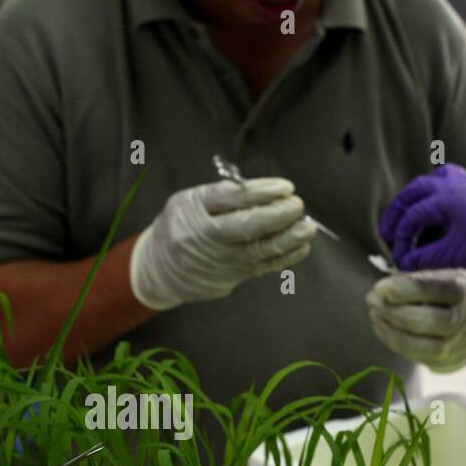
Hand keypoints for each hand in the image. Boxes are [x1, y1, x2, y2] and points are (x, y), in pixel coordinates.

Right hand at [130, 178, 316, 311]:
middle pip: (245, 226)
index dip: (261, 192)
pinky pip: (261, 267)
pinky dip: (284, 257)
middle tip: (297, 205)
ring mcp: (217, 261)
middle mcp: (203, 237)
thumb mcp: (189, 202)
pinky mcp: (229, 278)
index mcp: (191, 210)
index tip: (285, 187)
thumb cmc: (180, 227)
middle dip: (277, 215)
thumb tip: (266, 192)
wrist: (158, 270)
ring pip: (257, 250)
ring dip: (287, 239)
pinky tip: (301, 246)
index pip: (230, 198)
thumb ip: (222, 195)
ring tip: (307, 227)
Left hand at [365, 270, 465, 372]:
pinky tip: (384, 329)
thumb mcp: (443, 278)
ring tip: (375, 316)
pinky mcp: (451, 364)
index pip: (436, 290)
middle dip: (394, 312)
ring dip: (392, 333)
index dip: (405, 289)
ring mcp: (462, 346)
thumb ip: (414, 282)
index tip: (380, 287)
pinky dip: (396, 343)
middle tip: (372, 301)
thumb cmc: (455, 295)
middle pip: (429, 321)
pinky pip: (419, 358)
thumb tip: (381, 292)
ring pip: (423, 347)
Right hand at [379, 165, 465, 314]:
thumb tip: (403, 263)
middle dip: (400, 211)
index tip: (397, 257)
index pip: (412, 216)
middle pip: (416, 190)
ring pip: (437, 178)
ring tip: (413, 215)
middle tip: (388, 231)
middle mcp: (459, 181)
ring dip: (420, 196)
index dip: (400, 238)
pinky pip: (458, 182)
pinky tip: (443, 213)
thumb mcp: (452, 256)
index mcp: (447, 196)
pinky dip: (442, 194)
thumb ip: (422, 258)